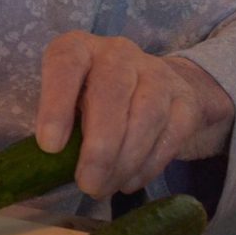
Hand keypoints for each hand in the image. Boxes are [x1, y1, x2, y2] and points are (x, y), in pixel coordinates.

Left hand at [35, 31, 234, 198]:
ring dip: (125, 160)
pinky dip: (149, 165)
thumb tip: (50, 165)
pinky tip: (129, 182)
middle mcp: (118, 52)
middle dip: (99, 147)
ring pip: (146, 115)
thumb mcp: (66, 98)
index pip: (66, 65)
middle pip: (111, 93)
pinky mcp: (185, 99)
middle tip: (87, 184)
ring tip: (105, 187)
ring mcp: (156, 73)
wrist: (153, 86)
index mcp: (78, 47)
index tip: (50, 146)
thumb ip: (60, 121)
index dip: (56, 105)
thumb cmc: (91, 96)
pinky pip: (171, 134)